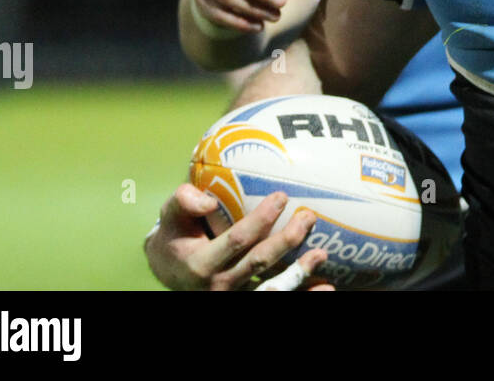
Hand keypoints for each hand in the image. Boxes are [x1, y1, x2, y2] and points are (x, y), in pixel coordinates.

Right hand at [144, 183, 331, 290]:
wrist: (168, 269)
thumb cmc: (175, 234)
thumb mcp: (169, 216)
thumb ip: (183, 202)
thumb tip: (207, 200)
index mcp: (201, 263)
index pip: (237, 241)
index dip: (260, 220)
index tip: (281, 196)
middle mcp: (219, 284)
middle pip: (259, 262)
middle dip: (286, 240)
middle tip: (308, 216)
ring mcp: (234, 295)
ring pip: (271, 287)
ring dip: (299, 273)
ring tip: (322, 254)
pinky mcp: (246, 298)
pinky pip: (275, 297)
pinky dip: (301, 293)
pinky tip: (325, 286)